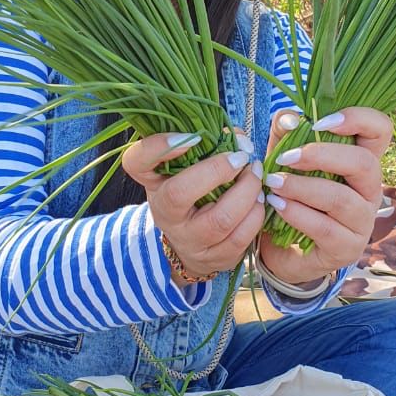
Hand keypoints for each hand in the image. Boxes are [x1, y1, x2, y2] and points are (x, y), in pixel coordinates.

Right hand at [122, 133, 264, 283]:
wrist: (192, 244)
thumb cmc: (192, 193)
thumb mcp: (188, 168)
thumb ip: (209, 145)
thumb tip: (240, 139)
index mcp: (154, 183)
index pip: (137, 162)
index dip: (159, 146)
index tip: (194, 136)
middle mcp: (164, 214)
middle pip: (178, 193)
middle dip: (216, 170)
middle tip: (241, 157)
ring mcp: (188, 240)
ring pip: (220, 219)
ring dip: (247, 192)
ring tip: (255, 175)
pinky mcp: (215, 259)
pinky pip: (241, 237)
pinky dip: (256, 214)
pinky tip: (258, 200)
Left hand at [259, 107, 392, 288]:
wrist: (280, 249)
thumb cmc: (290, 196)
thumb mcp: (284, 160)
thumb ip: (285, 135)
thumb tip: (288, 118)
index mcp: (360, 161)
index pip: (381, 130)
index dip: (358, 118)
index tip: (319, 124)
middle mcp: (370, 190)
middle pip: (365, 163)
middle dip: (321, 155)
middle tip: (285, 157)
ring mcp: (362, 221)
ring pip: (341, 198)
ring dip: (302, 187)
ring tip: (273, 184)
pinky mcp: (347, 248)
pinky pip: (325, 228)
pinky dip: (297, 213)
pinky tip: (276, 205)